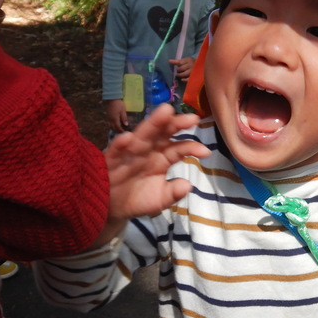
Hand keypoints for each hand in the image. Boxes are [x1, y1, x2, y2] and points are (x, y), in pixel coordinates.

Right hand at [103, 104, 209, 230]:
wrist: (112, 207)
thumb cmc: (139, 197)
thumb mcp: (159, 199)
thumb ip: (173, 193)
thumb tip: (187, 185)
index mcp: (162, 158)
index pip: (178, 148)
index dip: (191, 147)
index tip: (206, 151)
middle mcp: (148, 150)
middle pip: (163, 134)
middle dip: (176, 124)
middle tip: (192, 118)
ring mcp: (129, 152)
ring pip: (142, 134)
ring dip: (153, 123)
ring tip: (166, 111)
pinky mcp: (111, 159)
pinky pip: (116, 150)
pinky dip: (120, 143)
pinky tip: (128, 137)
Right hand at [105, 99, 129, 132]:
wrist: (111, 98)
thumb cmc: (118, 104)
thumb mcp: (123, 110)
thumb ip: (124, 118)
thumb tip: (126, 125)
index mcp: (115, 119)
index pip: (118, 127)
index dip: (121, 131)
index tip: (125, 133)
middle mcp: (110, 119)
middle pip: (113, 128)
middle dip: (118, 131)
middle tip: (122, 132)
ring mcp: (108, 118)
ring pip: (110, 126)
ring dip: (114, 129)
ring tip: (119, 130)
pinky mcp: (107, 116)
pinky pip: (109, 123)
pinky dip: (112, 126)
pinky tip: (115, 125)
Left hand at [170, 56, 194, 80]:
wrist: (201, 66)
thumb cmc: (190, 63)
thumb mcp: (185, 60)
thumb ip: (177, 61)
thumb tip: (169, 61)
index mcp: (188, 60)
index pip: (180, 63)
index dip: (176, 64)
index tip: (174, 65)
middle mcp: (191, 65)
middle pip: (182, 68)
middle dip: (178, 70)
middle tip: (177, 71)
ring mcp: (193, 71)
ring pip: (184, 74)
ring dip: (180, 75)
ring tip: (177, 75)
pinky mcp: (194, 76)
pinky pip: (189, 79)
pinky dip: (185, 80)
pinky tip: (182, 79)